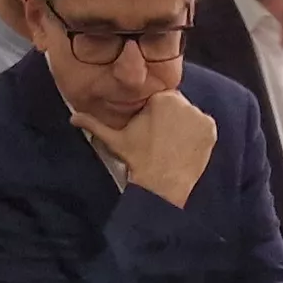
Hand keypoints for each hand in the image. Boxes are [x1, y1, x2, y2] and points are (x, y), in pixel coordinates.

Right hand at [77, 89, 218, 206]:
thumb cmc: (137, 159)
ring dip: (184, 127)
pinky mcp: (210, 130)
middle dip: (170, 119)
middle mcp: (183, 103)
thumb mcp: (114, 139)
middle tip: (162, 140)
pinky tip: (184, 148)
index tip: (152, 130)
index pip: (161, 99)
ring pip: (190, 116)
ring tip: (172, 145)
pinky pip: (204, 127)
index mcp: (161, 99)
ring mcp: (199, 116)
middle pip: (177, 106)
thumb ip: (93, 123)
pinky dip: (197, 136)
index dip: (156, 115)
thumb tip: (72, 117)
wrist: (160, 184)